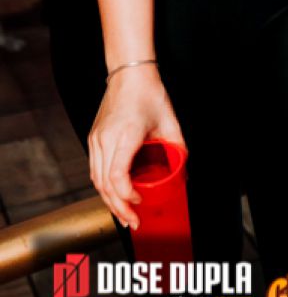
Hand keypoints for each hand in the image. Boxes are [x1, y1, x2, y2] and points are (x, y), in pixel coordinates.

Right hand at [88, 64, 185, 229]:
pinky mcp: (94, 138)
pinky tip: (113, 196)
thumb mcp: (170, 120)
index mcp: (126, 134)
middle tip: (133, 222)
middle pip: (105, 184)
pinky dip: (103, 186)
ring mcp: (97, 139)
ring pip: (97, 179)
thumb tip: (183, 170)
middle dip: (118, 208)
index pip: (117, 175)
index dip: (126, 195)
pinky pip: (95, 169)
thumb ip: (177, 147)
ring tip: (124, 215)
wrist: (129, 74)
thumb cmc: (150, 94)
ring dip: (109, 200)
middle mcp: (107, 138)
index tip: (140, 201)